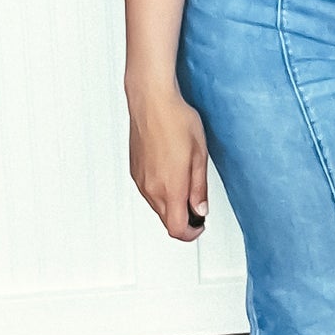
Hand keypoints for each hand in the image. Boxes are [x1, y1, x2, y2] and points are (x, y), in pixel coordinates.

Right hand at [128, 90, 209, 241]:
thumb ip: (199, 187)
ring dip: (172, 205)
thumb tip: (200, 209)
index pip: (177, 229)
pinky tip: (172, 173)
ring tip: (187, 184)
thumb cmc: (176, 120)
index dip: (191, 233)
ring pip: (156, 207)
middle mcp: (151, 188)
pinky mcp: (134, 171)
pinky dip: (161, 192)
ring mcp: (140, 180)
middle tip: (198, 206)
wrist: (151, 101)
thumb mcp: (199, 155)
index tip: (200, 225)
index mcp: (170, 187)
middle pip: (166, 221)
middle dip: (183, 219)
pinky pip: (148, 192)